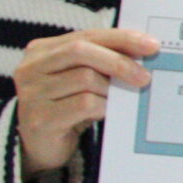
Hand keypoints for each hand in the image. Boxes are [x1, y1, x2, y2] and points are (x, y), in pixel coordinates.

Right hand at [13, 27, 158, 174]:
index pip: (87, 35)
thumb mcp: (82, 79)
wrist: (41, 147)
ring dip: (111, 89)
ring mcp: (31, 93)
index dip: (121, 38)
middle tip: (145, 76)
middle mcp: (31, 68)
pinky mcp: (39, 119)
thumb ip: (101, 62)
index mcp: (42, 51)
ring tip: (119, 100)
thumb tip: (144, 50)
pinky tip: (106, 112)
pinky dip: (103, 106)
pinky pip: (83, 104)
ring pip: (85, 78)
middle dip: (119, 61)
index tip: (151, 45)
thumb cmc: (67, 107)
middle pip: (82, 51)